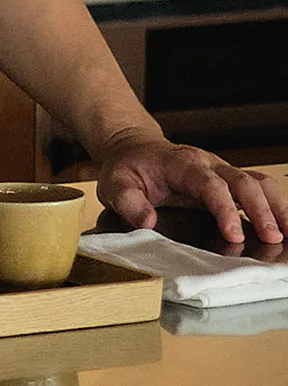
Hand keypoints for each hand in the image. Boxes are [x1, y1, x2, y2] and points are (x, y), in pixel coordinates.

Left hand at [93, 127, 287, 247]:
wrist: (133, 148)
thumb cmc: (127, 167)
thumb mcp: (115, 185)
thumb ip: (129, 203)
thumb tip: (147, 221)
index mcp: (182, 164)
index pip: (210, 185)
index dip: (224, 209)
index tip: (234, 234)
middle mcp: (208, 164)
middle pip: (243, 182)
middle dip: (261, 210)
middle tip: (273, 237)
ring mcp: (221, 171)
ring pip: (259, 182)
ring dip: (277, 206)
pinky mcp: (228, 181)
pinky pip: (259, 188)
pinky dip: (276, 204)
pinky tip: (284, 223)